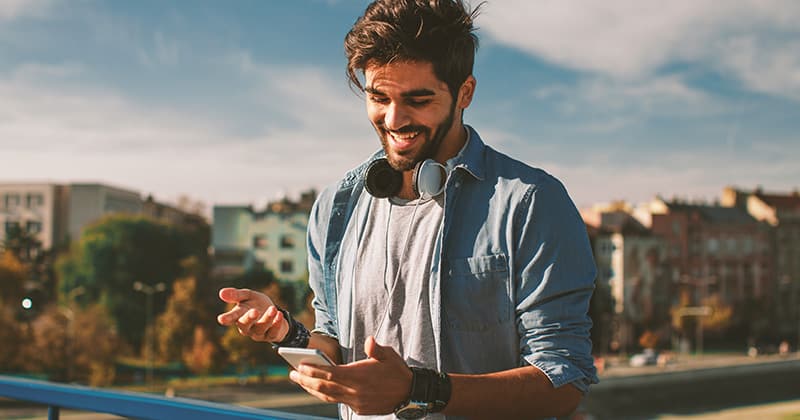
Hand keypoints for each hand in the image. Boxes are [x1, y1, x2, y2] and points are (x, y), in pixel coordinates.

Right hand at [216, 287, 288, 342]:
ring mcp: (258, 333)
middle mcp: (247, 327)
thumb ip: (236, 295)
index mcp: (239, 316)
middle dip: (249, 318)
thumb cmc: (256, 303)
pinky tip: (279, 315)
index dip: (227, 318)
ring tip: (273, 309)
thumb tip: (221, 293)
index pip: (231, 317)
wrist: (273, 312)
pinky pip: (273, 332)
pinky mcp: (270, 335)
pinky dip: (277, 324)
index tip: (221, 319)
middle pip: (245, 325)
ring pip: (260, 328)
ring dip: (267, 319)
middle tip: (254, 311)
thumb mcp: (247, 296)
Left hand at [288, 336, 411, 414]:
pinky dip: (327, 395)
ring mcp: (356, 402)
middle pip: (324, 387)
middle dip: (305, 381)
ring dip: (312, 389)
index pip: (330, 373)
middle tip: (291, 374)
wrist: (410, 394)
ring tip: (301, 382)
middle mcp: (355, 391)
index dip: (313, 370)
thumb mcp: (389, 355)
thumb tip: (369, 340)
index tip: (299, 366)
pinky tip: (320, 390)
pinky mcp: (359, 409)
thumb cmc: (397, 371)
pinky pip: (339, 401)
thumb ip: (375, 349)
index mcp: (359, 375)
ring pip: (328, 397)